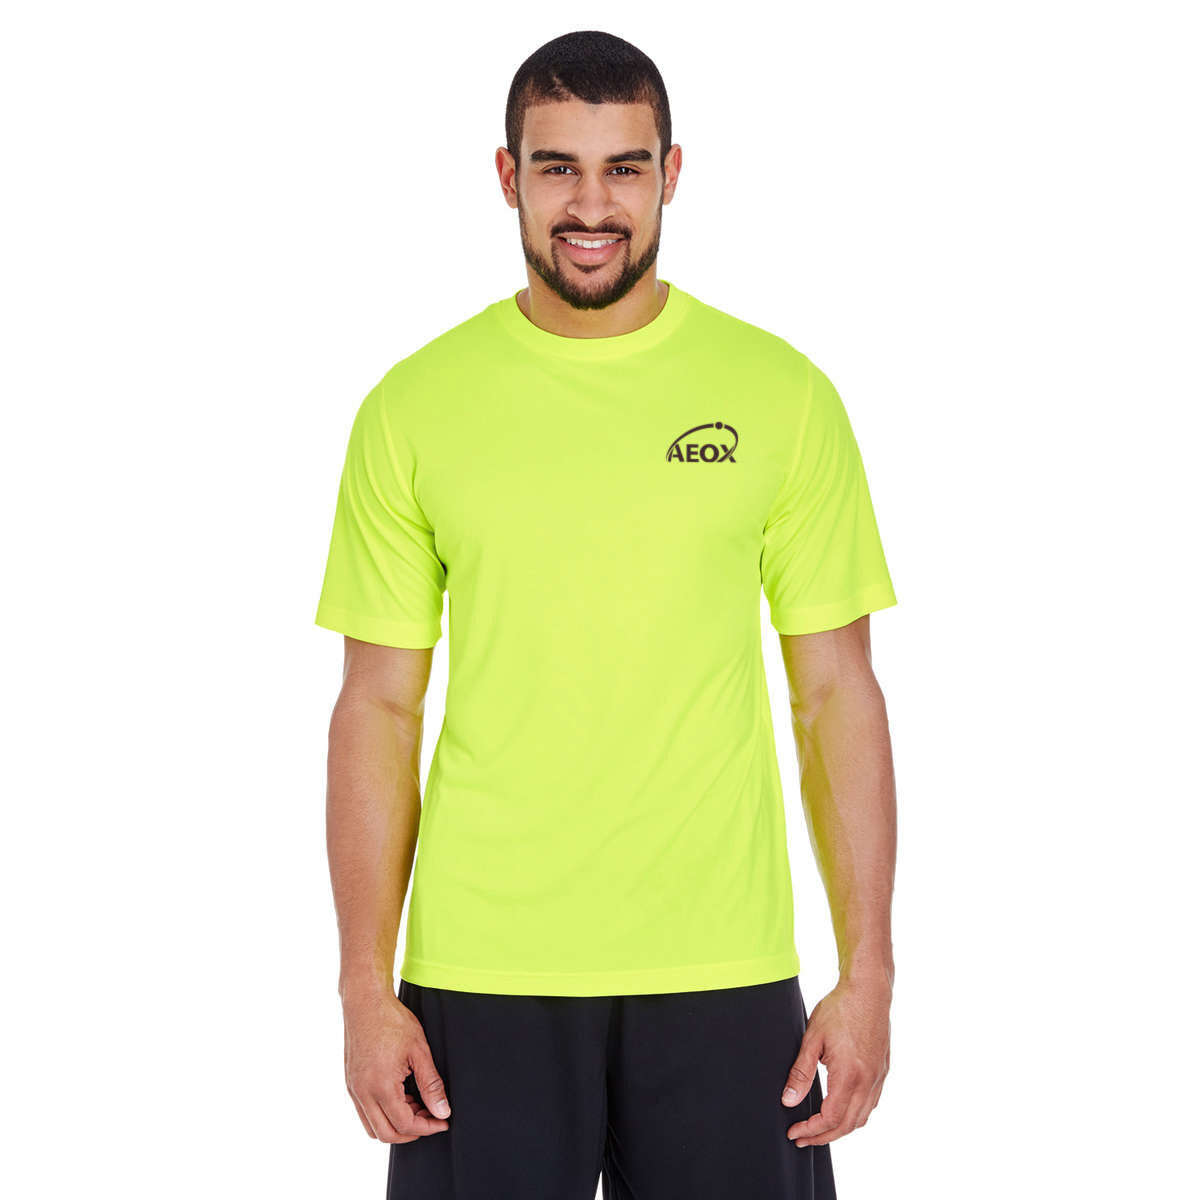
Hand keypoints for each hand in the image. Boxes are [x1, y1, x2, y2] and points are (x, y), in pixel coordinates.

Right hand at [342, 990, 451, 1142]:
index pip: (404, 1124)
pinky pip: (365, 1112)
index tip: (442, 1121)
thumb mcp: (419, 1050)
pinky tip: (401, 1095)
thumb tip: (442, 1111)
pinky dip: (384, 1113)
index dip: (427, 1128)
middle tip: (431, 1118)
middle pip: (386, 1134)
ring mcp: (354, 1089)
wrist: (365, 1001)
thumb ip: (431, 1084)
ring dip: (396, 1125)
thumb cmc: (392, 1020)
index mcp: (380, 1086)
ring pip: (373, 1127)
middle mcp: (362, 1092)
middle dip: (412, 1132)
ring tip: (417, 1105)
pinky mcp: (351, 1083)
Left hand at [780, 974, 890, 1146]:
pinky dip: (855, 1115)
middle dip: (823, 1137)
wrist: (869, 991)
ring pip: (862, 1118)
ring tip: (819, 1130)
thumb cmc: (840, 1009)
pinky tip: (841, 1111)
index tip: (794, 1132)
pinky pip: (870, 1104)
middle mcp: (868, 1082)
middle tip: (802, 1138)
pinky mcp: (882, 1070)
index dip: (811, 1131)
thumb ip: (801, 1072)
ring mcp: (878, 1077)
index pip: (830, 1119)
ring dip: (840, 1129)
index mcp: (850, 1076)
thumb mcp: (813, 1038)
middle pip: (847, 1125)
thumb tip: (789, 1101)